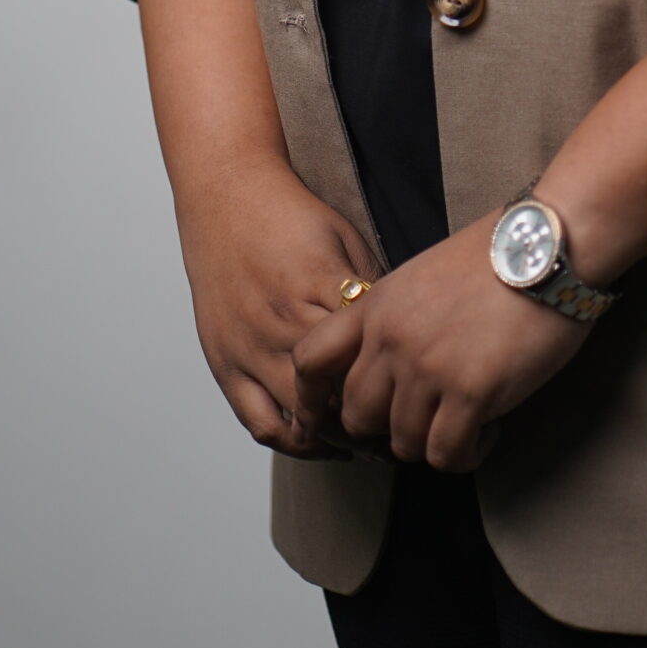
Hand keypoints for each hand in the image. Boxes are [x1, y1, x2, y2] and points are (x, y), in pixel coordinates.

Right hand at [175, 149, 378, 458]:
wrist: (227, 199)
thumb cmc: (292, 217)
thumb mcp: (346, 240)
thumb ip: (371, 289)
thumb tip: (406, 334)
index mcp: (320, 285)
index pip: (368, 352)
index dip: (398, 382)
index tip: (421, 397)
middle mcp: (283, 321)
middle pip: (338, 393)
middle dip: (374, 421)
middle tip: (404, 433)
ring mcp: (251, 347)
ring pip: (301, 417)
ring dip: (336, 439)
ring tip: (368, 448)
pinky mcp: (225, 364)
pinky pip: (259, 420)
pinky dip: (291, 441)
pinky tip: (317, 443)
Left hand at [292, 210, 588, 472]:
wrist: (548, 242)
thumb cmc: (499, 254)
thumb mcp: (425, 275)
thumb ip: (398, 319)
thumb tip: (393, 370)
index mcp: (377, 306)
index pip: (311, 361)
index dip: (315, 399)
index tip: (337, 416)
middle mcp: (392, 340)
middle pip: (358, 418)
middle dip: (389, 428)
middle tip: (428, 418)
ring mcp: (428, 368)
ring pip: (403, 444)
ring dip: (436, 440)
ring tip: (471, 418)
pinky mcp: (469, 393)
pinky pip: (448, 455)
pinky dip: (469, 452)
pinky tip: (492, 428)